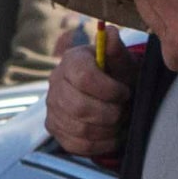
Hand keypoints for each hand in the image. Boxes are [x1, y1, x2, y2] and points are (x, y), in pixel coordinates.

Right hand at [44, 27, 134, 156]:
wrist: (112, 94)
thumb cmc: (119, 75)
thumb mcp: (123, 62)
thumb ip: (117, 51)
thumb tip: (111, 34)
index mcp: (72, 61)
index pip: (83, 78)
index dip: (109, 90)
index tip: (125, 93)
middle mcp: (56, 83)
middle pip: (79, 107)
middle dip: (110, 113)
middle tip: (124, 110)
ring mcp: (52, 107)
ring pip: (79, 128)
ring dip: (107, 129)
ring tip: (120, 121)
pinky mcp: (55, 128)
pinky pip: (75, 144)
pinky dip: (100, 144)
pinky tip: (112, 135)